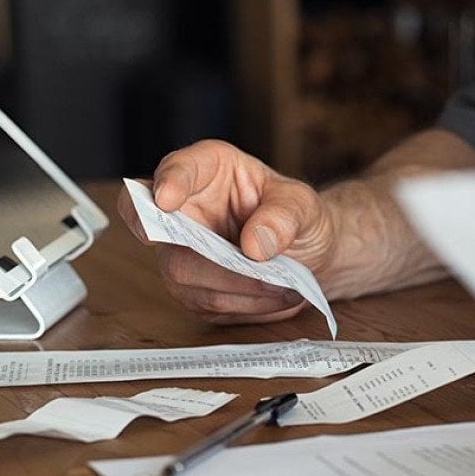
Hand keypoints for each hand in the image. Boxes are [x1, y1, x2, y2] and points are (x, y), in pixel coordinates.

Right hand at [118, 140, 338, 324]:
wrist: (308, 253)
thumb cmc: (296, 216)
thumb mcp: (303, 204)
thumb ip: (284, 216)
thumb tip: (255, 244)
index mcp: (206, 170)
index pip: (175, 170)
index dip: (167, 183)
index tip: (167, 200)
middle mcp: (183, 211)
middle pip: (167, 236)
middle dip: (212, 260)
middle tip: (262, 267)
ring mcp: (181, 253)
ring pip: (185, 278)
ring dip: (239, 288)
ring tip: (285, 287)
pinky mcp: (193, 290)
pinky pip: (209, 304)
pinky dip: (247, 306)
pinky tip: (277, 297)